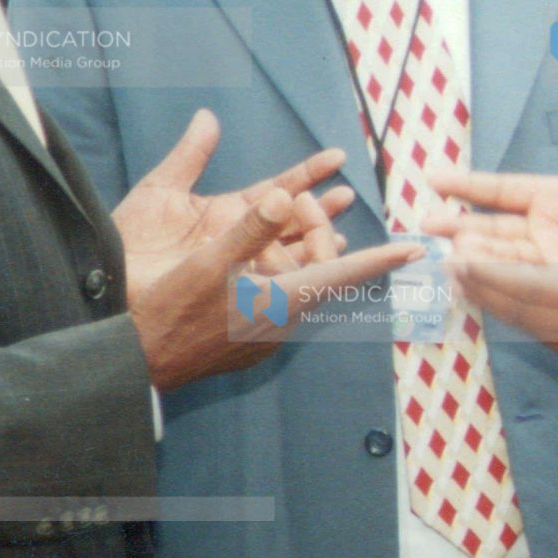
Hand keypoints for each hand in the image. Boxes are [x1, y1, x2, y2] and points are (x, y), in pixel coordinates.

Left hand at [114, 110, 354, 286]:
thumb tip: (207, 116)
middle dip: (321, 209)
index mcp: (227, 213)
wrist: (111, 291)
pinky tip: (323, 273)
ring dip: (319, 242)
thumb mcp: (161, 192)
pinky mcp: (238, 295)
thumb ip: (189, 155)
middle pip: (294, 222)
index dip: (308, 172)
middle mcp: (240, 240)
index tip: (336, 157)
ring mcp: (241, 269)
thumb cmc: (131, 243)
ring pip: (294, 253)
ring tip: (344, 233)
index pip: (277, 188)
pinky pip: (280, 286)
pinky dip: (303, 278)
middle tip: (344, 197)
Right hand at [130, 188, 419, 391]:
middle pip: (321, 270)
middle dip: (320, 229)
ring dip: (304, 251)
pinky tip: (263, 260)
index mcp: (283, 300)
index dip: (382, 260)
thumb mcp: (209, 263)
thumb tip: (283, 195)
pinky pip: (280, 298)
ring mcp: (267, 334)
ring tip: (300, 218)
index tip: (415, 250)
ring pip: (301, 284)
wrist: (142, 362)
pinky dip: (282, 271)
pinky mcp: (250, 339)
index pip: (345, 274)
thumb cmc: (173, 310)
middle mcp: (283, 321)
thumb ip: (250, 229)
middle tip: (298, 198)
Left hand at [424, 78, 557, 381]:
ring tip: (460, 281)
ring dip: (494, 302)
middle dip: (480, 283)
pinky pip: (547, 335)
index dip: (489, 271)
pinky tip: (507, 306)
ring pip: (529, 324)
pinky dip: (520, 318)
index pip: (530, 284)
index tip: (457, 256)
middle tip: (443, 262)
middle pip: (518, 307)